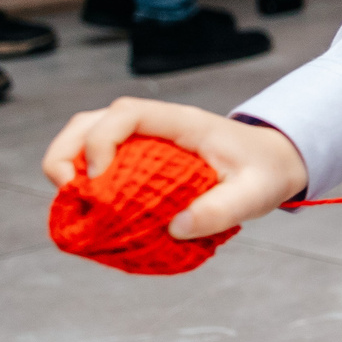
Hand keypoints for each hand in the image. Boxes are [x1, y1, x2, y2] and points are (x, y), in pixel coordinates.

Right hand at [43, 98, 309, 238]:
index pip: (128, 113)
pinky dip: (83, 177)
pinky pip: (100, 157)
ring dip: (67, 162)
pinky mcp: (141, 156)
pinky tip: (87, 206)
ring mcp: (146, 138)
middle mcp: (157, 125)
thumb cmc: (266, 172)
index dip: (102, 140)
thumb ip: (222, 210)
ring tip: (70, 199)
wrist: (275, 162)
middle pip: (92, 119)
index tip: (99, 180)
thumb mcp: (256, 193)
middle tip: (67, 190)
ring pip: (88, 135)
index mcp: (183, 123)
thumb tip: (176, 228)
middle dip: (66, 150)